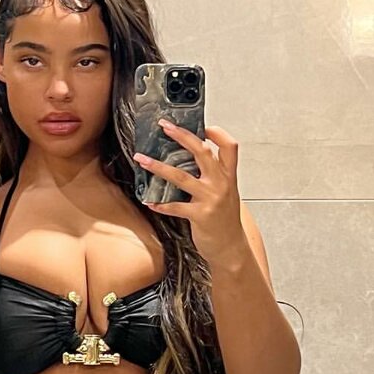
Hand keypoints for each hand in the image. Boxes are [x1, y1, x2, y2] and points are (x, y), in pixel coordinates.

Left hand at [132, 120, 247, 266]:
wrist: (231, 248)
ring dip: (158, 167)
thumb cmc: (226, 220)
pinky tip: (149, 202)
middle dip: (182, 136)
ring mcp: (210, 199)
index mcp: (229, 177)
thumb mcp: (227, 193)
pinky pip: (175, 207)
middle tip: (165, 126)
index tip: (203, 126)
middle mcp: (221, 184)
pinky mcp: (200, 216)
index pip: (229, 147)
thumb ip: (215, 176)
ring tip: (142, 159)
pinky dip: (160, 204)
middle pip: (202, 152)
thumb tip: (194, 158)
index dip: (217, 133)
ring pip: (181, 177)